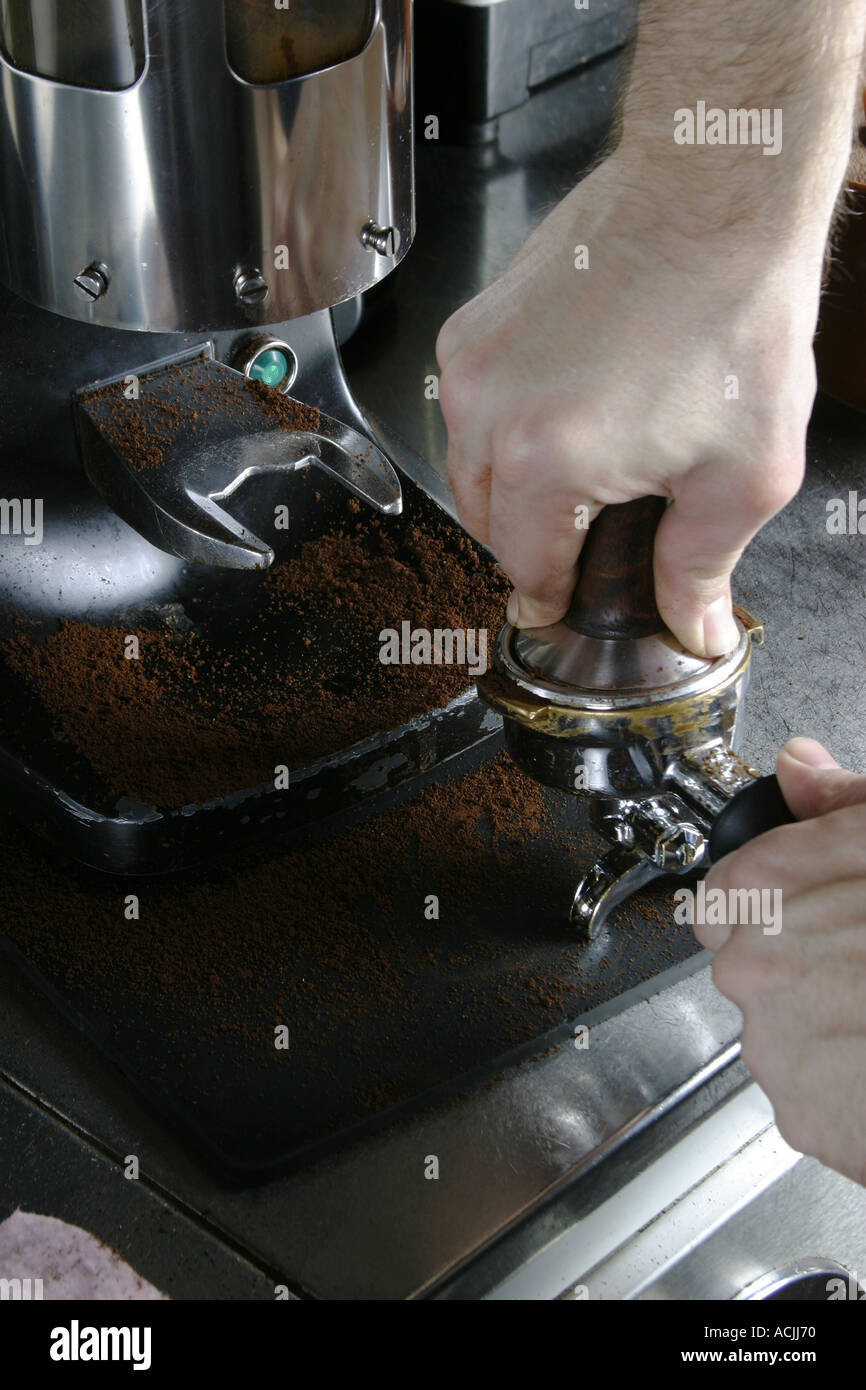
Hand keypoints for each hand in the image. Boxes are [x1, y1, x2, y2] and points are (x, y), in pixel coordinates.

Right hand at [436, 155, 819, 656]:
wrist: (715, 197)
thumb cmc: (736, 313)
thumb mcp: (745, 472)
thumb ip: (702, 567)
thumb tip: (689, 626)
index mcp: (547, 462)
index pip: (525, 565)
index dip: (549, 596)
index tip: (556, 605)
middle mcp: (489, 412)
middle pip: (487, 521)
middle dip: (532, 541)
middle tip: (586, 538)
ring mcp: (472, 362)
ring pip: (468, 467)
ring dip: (512, 488)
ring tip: (580, 474)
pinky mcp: (472, 324)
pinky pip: (470, 409)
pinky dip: (504, 429)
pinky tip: (563, 413)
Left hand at [696, 738, 865, 1185]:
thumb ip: (843, 805)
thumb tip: (802, 768)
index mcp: (767, 895)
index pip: (728, 894)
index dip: (777, 900)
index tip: (815, 911)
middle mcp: (755, 973)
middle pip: (756, 963)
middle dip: (809, 962)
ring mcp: (777, 1050)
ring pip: (785, 1028)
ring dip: (833, 1024)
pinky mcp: (806, 1118)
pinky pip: (813, 1094)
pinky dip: (850, 1087)